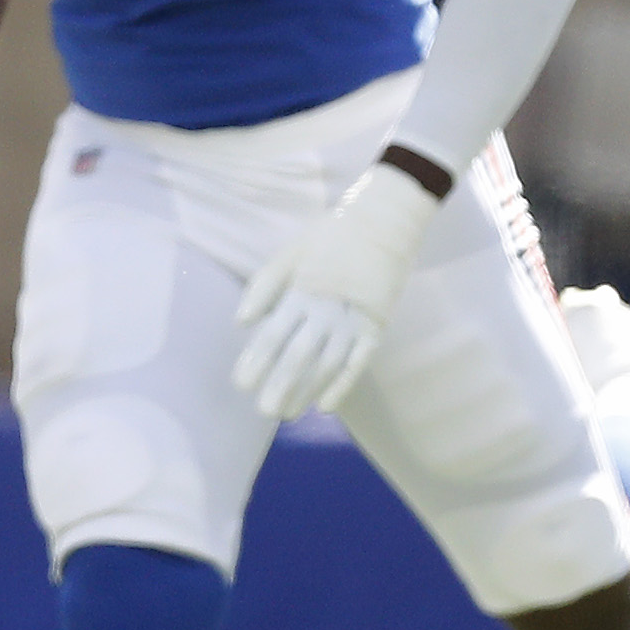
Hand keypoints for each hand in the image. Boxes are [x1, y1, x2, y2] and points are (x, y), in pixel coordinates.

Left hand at [231, 162, 440, 420]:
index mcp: (303, 288)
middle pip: (299, 354)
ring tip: (288, 413)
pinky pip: (359, 359)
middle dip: (279, 385)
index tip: (241, 385)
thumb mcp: (294, 249)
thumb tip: (242, 323)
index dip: (256, 361)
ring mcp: (355, 315)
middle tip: (263, 411)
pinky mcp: (378, 321)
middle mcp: (327, 306)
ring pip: (328, 362)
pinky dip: (343, 384)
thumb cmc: (335, 233)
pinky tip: (326, 406)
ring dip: (307, 390)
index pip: (274, 333)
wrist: (388, 217)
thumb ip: (265, 285)